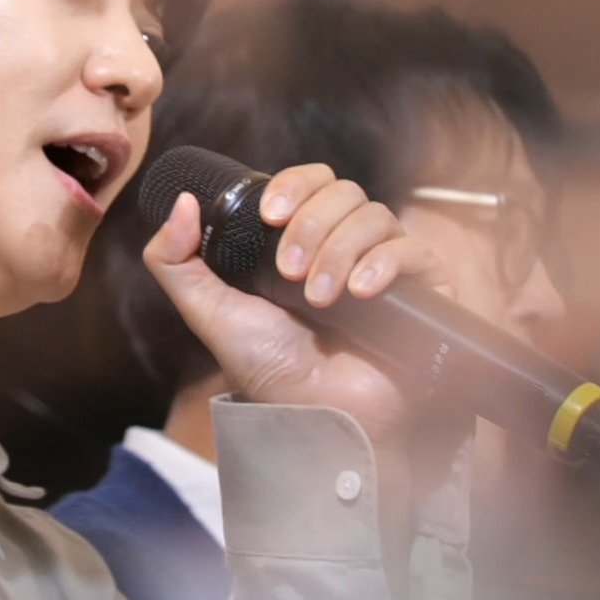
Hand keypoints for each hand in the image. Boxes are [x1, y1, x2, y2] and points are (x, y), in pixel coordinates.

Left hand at [141, 164, 456, 438]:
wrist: (320, 419)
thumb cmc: (270, 370)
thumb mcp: (210, 313)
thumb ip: (176, 262)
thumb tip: (184, 201)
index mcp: (302, 239)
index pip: (311, 181)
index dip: (293, 184)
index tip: (269, 214)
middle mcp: (347, 244)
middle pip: (343, 192)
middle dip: (310, 224)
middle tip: (288, 271)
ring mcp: (387, 265)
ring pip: (374, 217)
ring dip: (338, 250)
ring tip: (319, 298)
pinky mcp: (423, 291)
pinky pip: (413, 250)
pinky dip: (382, 263)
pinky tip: (360, 292)